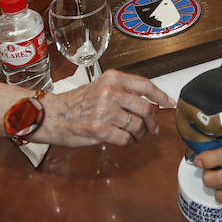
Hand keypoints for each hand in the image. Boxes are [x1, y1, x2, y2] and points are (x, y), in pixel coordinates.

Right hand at [49, 69, 172, 146]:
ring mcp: (104, 111)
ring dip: (139, 134)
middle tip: (152, 128)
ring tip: (134, 135)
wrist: (52, 115)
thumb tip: (150, 104)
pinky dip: (127, 142)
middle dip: (152, 122)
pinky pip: (125, 139)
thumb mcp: (101, 87)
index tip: (170, 104)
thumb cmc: (76, 103)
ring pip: (137, 126)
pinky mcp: (99, 129)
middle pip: (145, 109)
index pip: (145, 85)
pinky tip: (122, 140)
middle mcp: (110, 92)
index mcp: (112, 79)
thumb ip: (123, 92)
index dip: (161, 96)